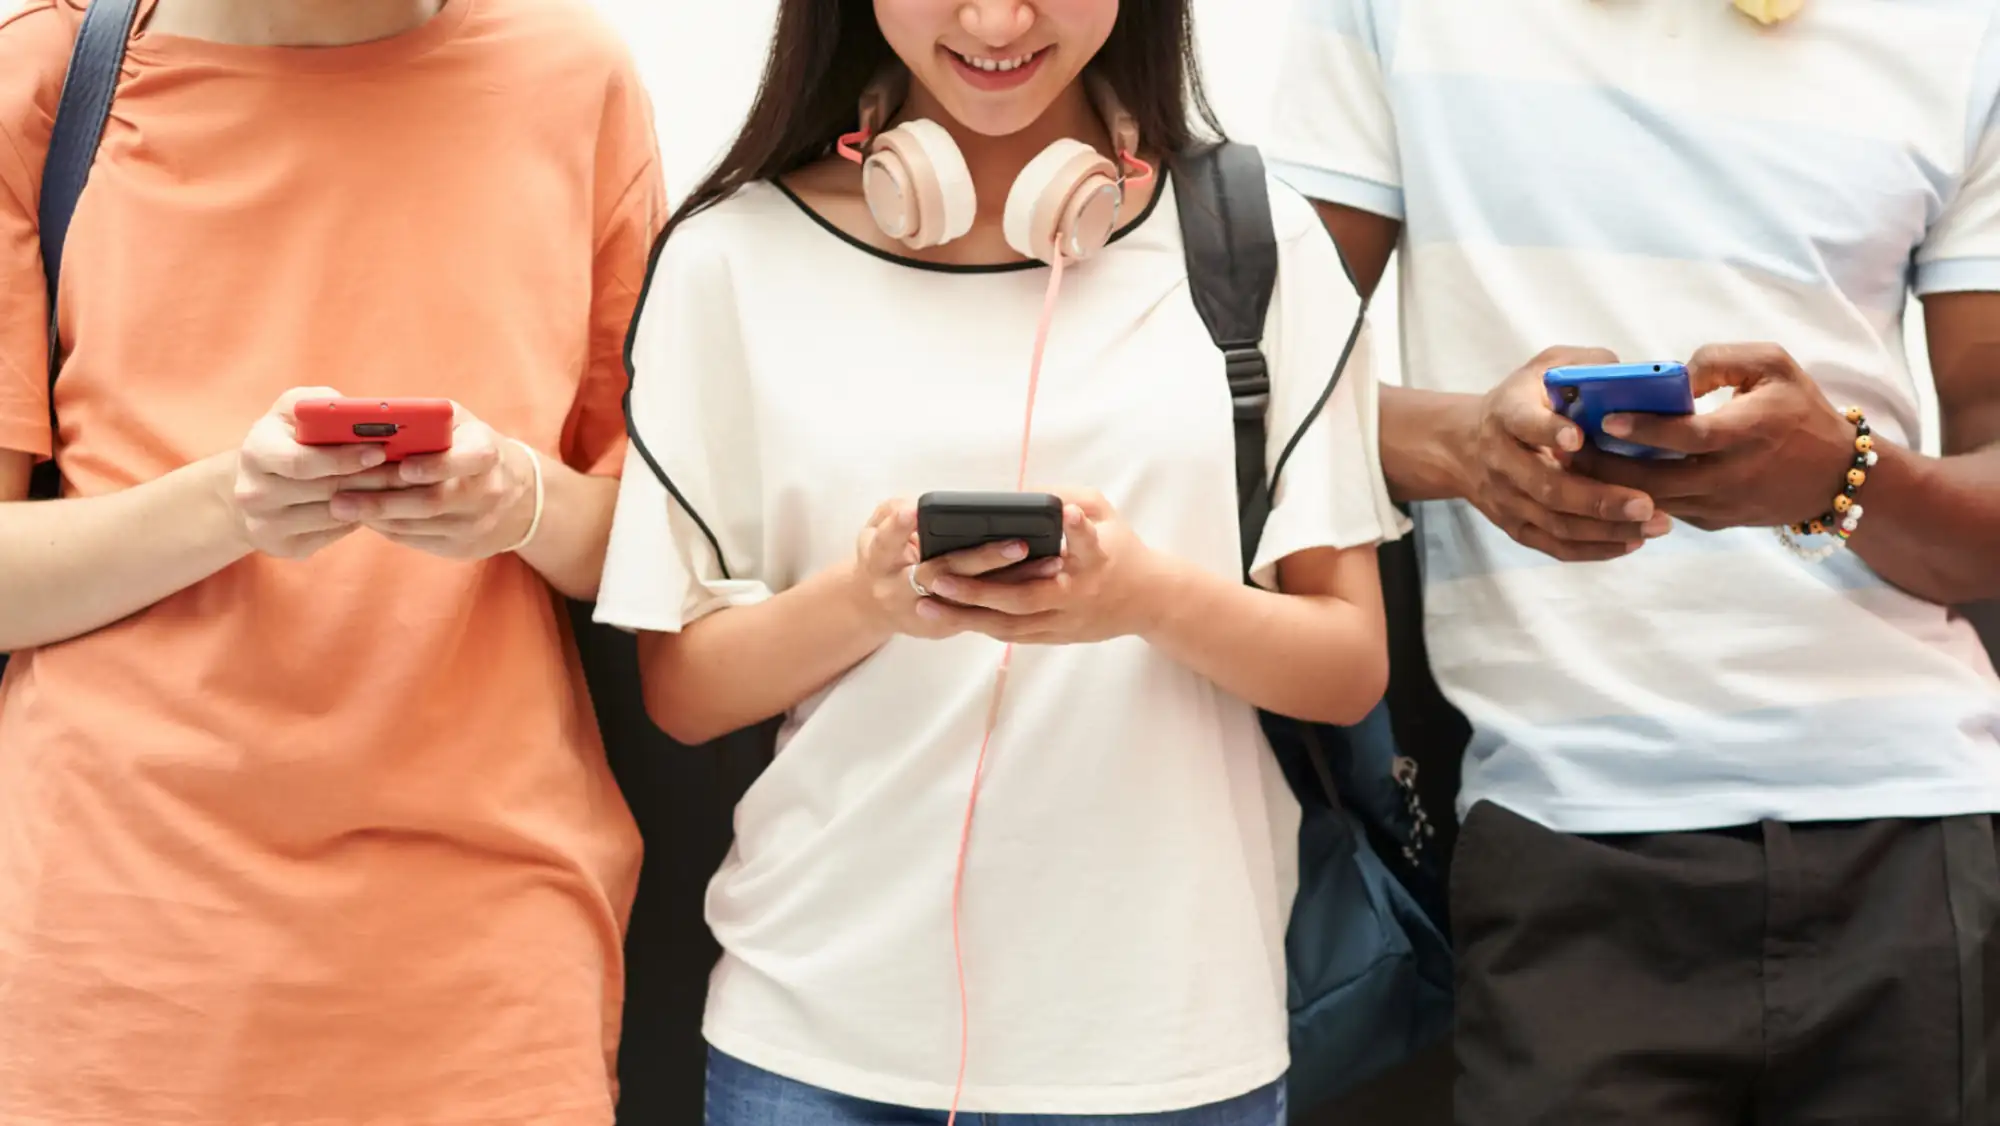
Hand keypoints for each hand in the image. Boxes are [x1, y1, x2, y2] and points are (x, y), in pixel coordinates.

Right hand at [232, 387, 400, 559]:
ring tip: (400, 484)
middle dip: (371, 478)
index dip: (344, 458)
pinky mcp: (283, 547)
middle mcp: (252, 493)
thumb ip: (319, 404)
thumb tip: (357, 410)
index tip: (381, 450)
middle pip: (325, 491)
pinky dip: (359, 518)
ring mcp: (265, 525)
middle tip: (408, 470)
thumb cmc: (287, 438)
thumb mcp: (293, 411)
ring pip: (334, 515)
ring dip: (372, 500)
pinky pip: (333, 534)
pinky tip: (376, 503)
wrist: (257, 484)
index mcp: (255, 452)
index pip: (302, 462)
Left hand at [327, 403, 537, 559]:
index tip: (401, 466)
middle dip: (383, 499)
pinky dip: (386, 527)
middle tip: (340, 497)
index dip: (435, 465)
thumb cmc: (470, 447)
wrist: (518, 496)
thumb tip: (371, 420)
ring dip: (376, 516)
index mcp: (487, 454)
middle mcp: (487, 492)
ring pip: (418, 524)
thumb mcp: (460, 424)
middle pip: (432, 501)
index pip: (466, 460)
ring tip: (340, 506)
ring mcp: (476, 524)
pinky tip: (364, 516)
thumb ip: (425, 419)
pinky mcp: (463, 547)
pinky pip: (416, 539)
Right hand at [850, 498, 1064, 639]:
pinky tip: (1046, 581)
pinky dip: (1014, 596)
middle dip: (982, 559)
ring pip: (973, 600)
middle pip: (942, 575)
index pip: (887, 543)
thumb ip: (894, 513)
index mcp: (879, 562)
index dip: (899, 528)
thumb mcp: (875, 529)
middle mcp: (899, 591)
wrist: (877, 604)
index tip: (915, 509)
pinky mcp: (945, 627)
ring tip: (1050, 562)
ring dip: (1013, 582)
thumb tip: (920, 504)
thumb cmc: (884, 553)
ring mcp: (925, 612)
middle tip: (1019, 544)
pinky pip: (983, 614)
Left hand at [914, 488, 1167, 644]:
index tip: (1067, 514)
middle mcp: (1079, 594)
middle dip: (978, 590)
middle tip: (939, 577)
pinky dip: (981, 624)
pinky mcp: (1057, 635)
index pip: (1088, 545)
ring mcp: (1066, 620)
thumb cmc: (1121, 549)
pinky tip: (948, 614)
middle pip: (1025, 598)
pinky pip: (1012, 634)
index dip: (1077, 530)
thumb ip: (1073, 497)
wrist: (1148, 601)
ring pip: (1010, 625)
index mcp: (1097, 559)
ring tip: (927, 603)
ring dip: (967, 615)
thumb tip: (1029, 495)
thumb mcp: (1107, 514)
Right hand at [1453, 346, 1671, 561]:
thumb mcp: (1548, 367)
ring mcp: (1506, 498)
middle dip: (1597, 498)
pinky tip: (1633, 541)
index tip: (1578, 438)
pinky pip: (1555, 546)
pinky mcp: (1515, 526)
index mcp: (1508, 413)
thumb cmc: (1527, 399)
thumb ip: (1588, 366)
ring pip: (1556, 522)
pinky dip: (1595, 548)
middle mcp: (1501, 459)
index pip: (1524, 423)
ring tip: (1655, 525)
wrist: (1467, 444)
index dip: (1548, 431)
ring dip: (1607, 528)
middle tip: (1645, 504)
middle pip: (1546, 486)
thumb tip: (1635, 379)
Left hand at [1574, 343, 1861, 530]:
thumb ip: (1722, 360)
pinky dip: (1632, 496)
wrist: (1835, 476)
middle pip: (1656, 480)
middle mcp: (1733, 475)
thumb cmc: (1799, 409)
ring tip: (1573, 462)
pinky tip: (1602, 477)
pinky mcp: (1713, 522)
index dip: (1645, 429)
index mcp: (1750, 432)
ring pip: (1653, 501)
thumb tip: (1672, 373)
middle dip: (1606, 466)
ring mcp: (1721, 504)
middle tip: (1565, 447)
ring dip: (1610, 485)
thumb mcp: (1774, 366)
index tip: (1605, 419)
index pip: (1690, 437)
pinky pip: (1664, 509)